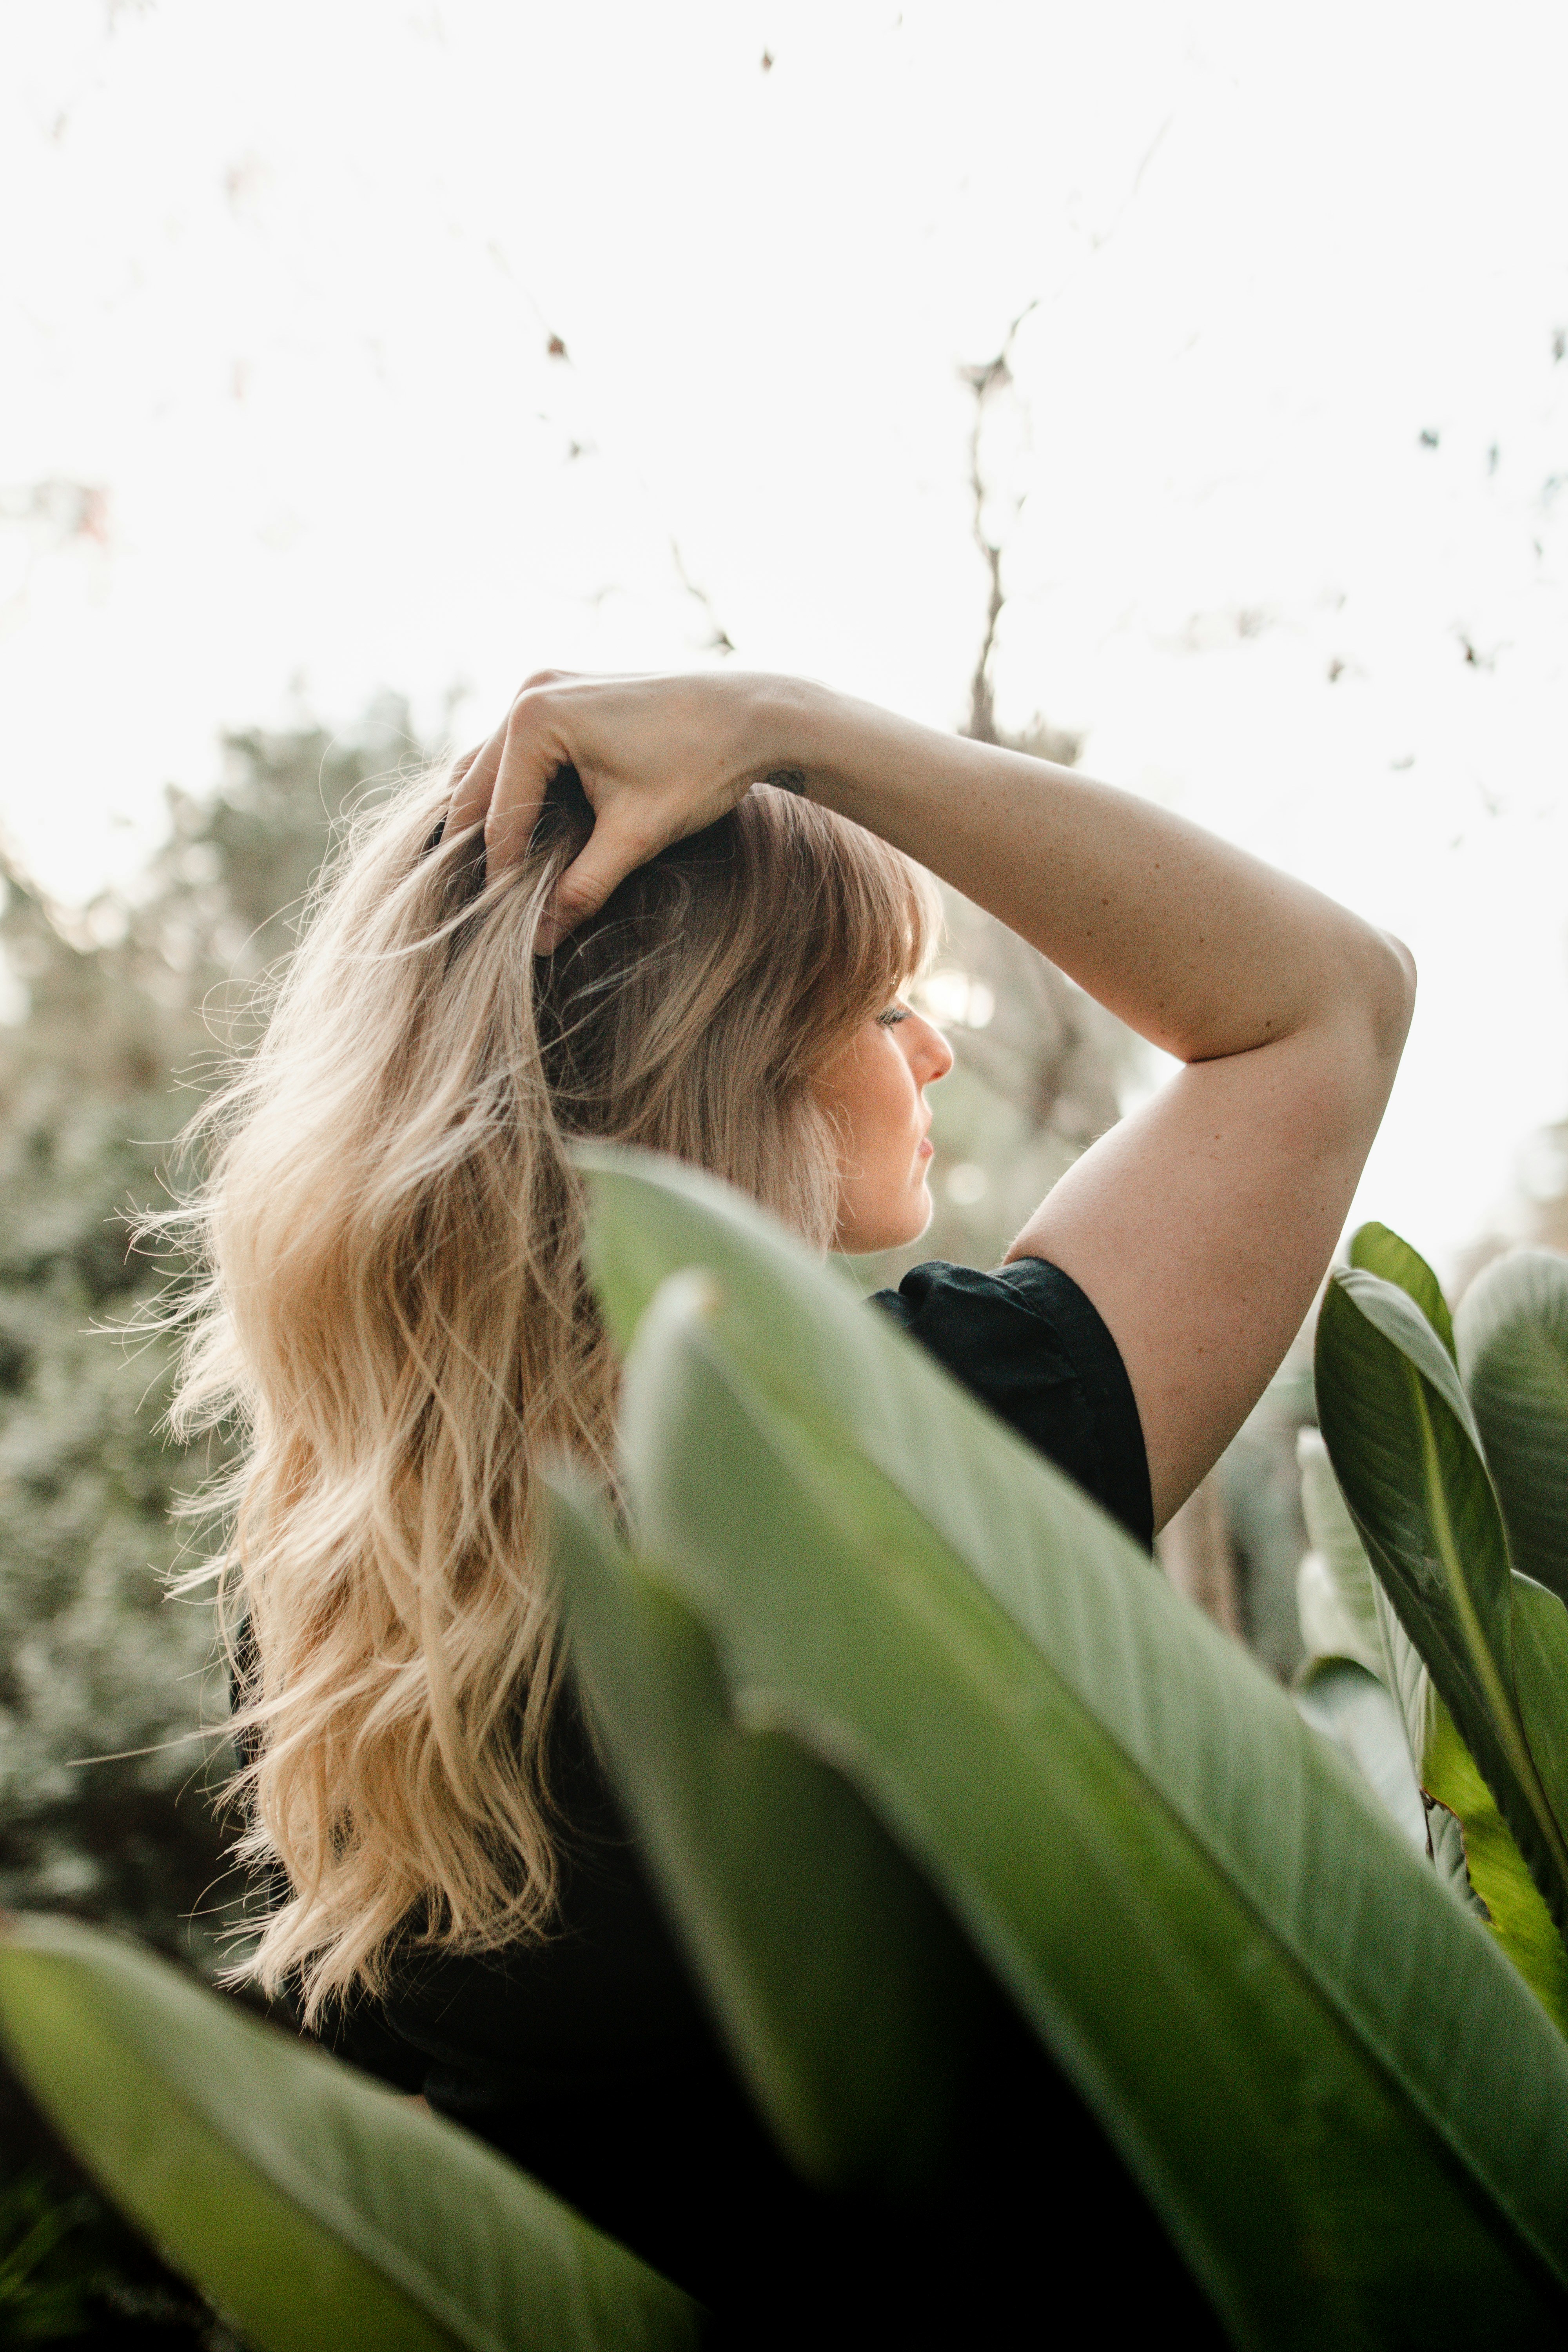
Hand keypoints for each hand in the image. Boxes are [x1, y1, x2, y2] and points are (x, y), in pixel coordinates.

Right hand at [446, 669, 792, 949]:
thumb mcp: (638, 836)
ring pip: (489, 764)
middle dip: (481, 845)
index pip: (499, 816)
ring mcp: (546, 685)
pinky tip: (533, 831)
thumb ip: (583, 889)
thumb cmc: (702, 766)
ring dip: (492, 815)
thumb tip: (540, 943)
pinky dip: (516, 788)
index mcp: (536, 718)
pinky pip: (518, 749)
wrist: (756, 713)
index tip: (500, 926)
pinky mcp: (565, 692)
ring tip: (506, 873)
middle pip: (477, 785)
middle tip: (489, 905)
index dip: (499, 877)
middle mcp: (531, 691)